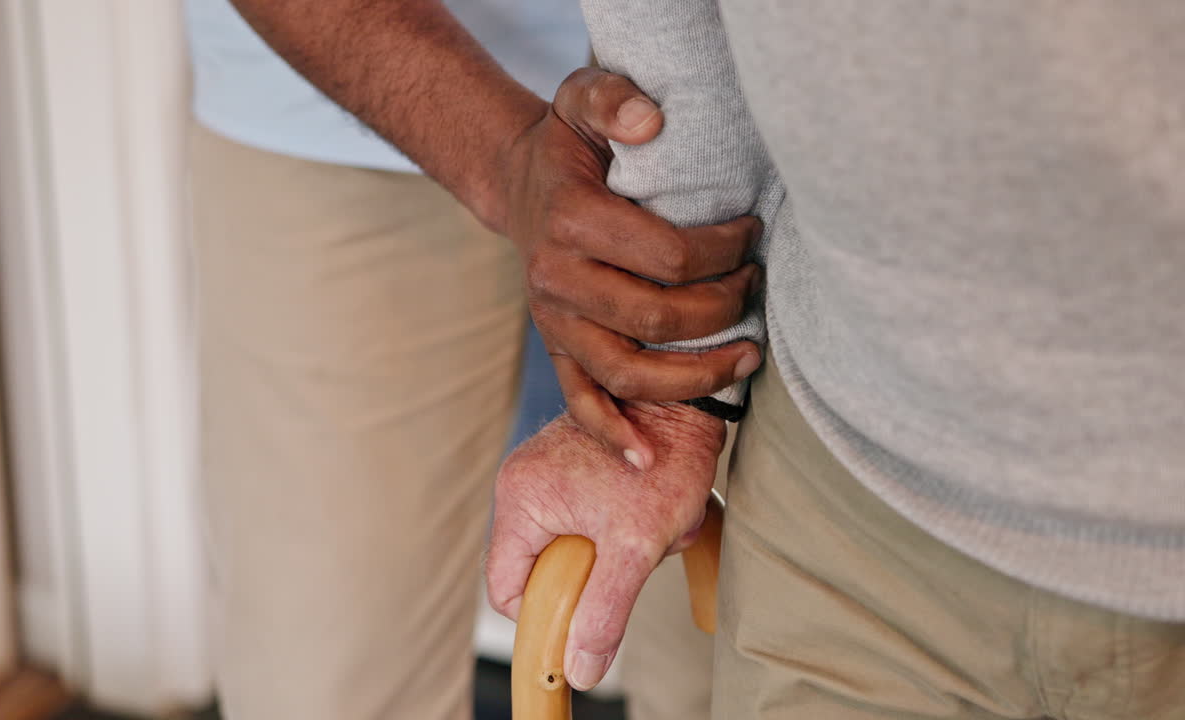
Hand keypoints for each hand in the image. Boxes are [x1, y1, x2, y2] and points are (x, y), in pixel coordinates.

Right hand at [485, 402, 724, 690]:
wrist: (689, 396)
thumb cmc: (664, 458)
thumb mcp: (636, 545)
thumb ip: (604, 611)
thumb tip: (581, 670)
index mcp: (520, 498)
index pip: (506, 587)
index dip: (543, 613)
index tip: (586, 615)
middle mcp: (522, 482)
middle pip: (543, 568)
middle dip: (596, 573)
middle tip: (633, 554)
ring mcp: (546, 472)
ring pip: (572, 545)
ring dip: (618, 550)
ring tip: (653, 525)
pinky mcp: (573, 467)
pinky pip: (587, 519)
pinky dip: (624, 527)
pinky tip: (654, 509)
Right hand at [497, 68, 761, 470]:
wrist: (519, 183)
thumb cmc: (568, 144)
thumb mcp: (581, 98)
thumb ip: (612, 98)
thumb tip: (653, 124)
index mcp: (571, 221)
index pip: (665, 257)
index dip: (722, 252)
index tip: (753, 238)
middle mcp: (557, 279)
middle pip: (656, 318)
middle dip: (723, 310)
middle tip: (758, 289)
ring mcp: (555, 320)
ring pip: (628, 371)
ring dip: (694, 377)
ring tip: (748, 362)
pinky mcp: (555, 346)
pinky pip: (578, 400)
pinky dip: (610, 433)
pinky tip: (646, 459)